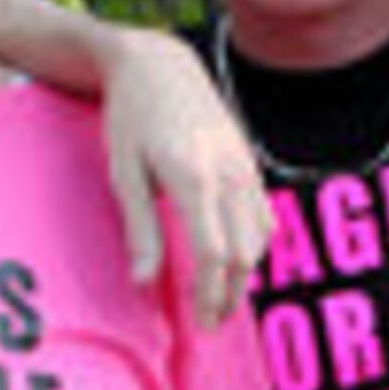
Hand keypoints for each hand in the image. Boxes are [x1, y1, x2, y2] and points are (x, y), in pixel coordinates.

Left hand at [99, 32, 269, 321]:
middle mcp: (229, 173)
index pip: (215, 254)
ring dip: (244, 274)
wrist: (160, 65)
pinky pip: (264, 215)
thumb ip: (140, 229)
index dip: (210, 295)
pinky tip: (234, 261)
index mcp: (194, 178)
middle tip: (211, 322)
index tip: (200, 323)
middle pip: (244, 253)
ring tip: (222, 299)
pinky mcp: (250, 162)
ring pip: (259, 238)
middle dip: (230, 294)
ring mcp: (245, 166)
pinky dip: (253, 246)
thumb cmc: (131, 119)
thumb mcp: (124, 174)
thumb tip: (144, 283)